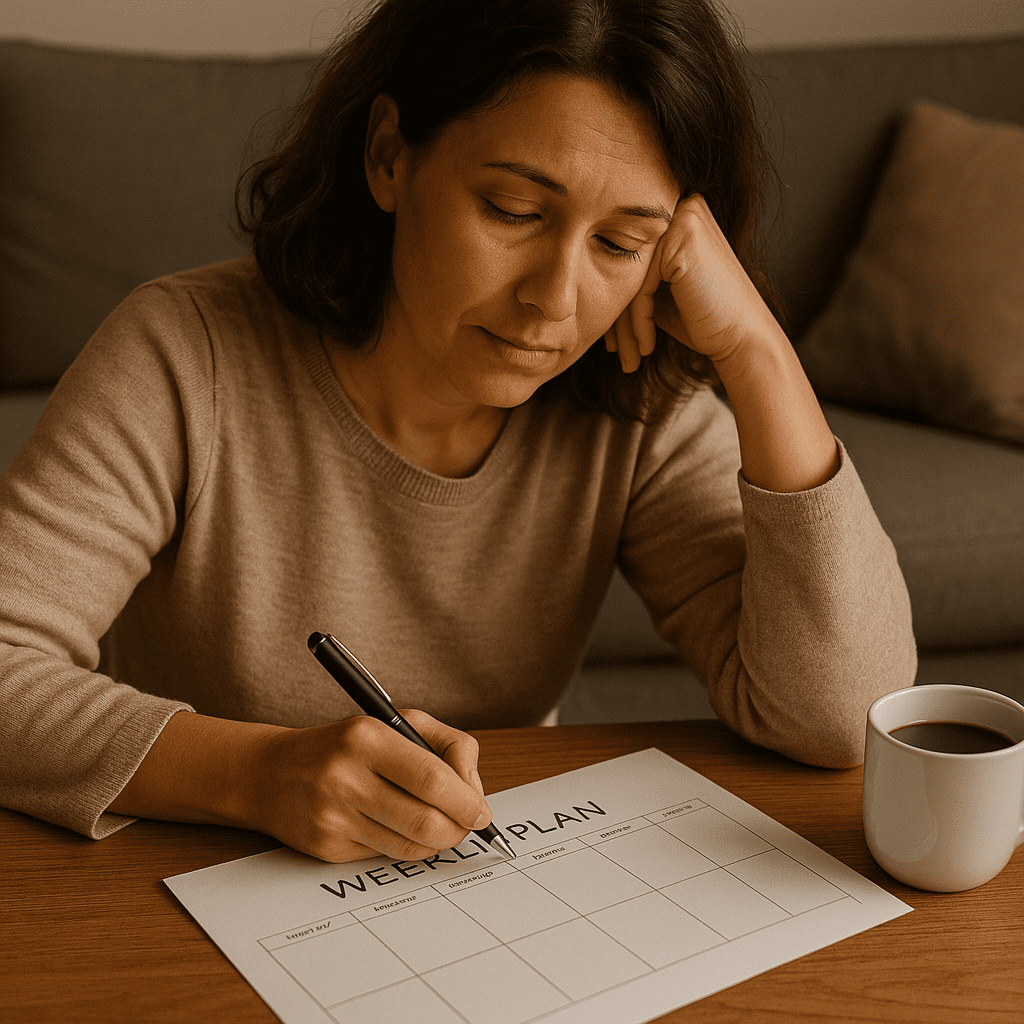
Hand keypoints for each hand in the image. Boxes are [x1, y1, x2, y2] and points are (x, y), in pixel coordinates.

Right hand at [249, 710, 491, 862]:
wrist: (271, 773)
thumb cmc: (346, 746)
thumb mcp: (395, 723)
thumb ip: (447, 746)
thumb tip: (475, 791)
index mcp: (367, 738)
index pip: (433, 778)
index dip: (467, 800)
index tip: (481, 810)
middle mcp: (346, 777)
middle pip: (426, 820)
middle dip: (459, 828)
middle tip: (468, 824)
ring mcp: (334, 816)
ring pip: (411, 846)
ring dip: (438, 842)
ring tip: (441, 826)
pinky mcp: (327, 848)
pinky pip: (386, 857)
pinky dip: (406, 847)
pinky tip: (400, 829)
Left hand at [604, 194, 784, 372]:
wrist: (742, 337)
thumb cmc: (702, 317)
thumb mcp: (659, 292)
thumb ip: (631, 276)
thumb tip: (582, 277)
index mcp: (674, 214)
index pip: (625, 257)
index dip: (613, 300)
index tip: (610, 341)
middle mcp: (681, 206)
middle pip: (625, 265)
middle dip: (616, 317)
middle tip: (614, 353)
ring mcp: (683, 218)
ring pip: (629, 277)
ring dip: (625, 326)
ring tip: (627, 359)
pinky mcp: (682, 238)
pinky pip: (640, 285)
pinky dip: (640, 321)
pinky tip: (647, 347)